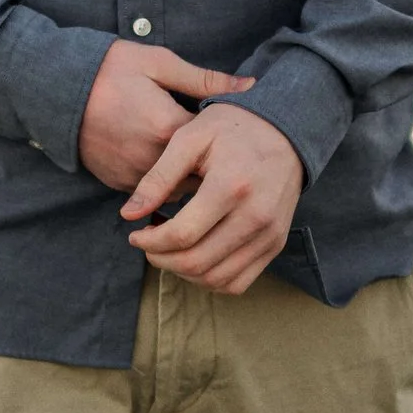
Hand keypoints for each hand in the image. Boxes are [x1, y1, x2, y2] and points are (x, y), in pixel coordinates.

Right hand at [78, 38, 250, 193]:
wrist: (54, 89)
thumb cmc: (110, 69)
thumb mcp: (160, 63)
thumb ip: (206, 80)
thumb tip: (250, 87)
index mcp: (168, 127)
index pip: (216, 149)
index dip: (227, 142)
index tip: (233, 132)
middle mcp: (152, 159)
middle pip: (200, 177)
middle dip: (211, 167)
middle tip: (220, 152)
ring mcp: (133, 174)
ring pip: (177, 192)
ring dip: (187, 179)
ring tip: (192, 159)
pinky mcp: (117, 183)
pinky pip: (151, 194)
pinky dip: (162, 184)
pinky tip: (165, 165)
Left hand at [121, 102, 302, 294]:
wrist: (285, 130)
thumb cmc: (230, 129)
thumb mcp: (189, 139)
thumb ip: (157, 178)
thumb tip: (127, 215)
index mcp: (231, 186)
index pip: (182, 235)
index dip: (150, 242)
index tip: (135, 233)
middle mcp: (255, 216)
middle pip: (197, 262)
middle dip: (161, 259)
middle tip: (148, 243)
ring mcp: (269, 234)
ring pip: (216, 279)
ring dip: (182, 273)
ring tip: (169, 249)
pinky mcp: (275, 244)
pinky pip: (238, 282)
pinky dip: (209, 279)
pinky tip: (195, 257)